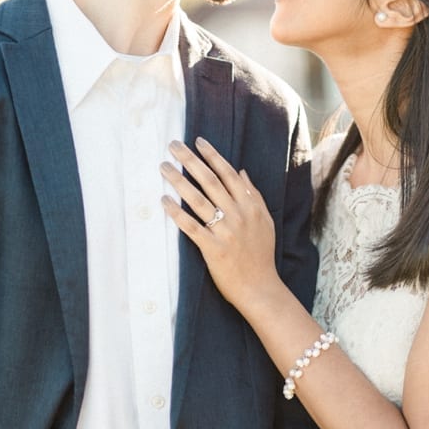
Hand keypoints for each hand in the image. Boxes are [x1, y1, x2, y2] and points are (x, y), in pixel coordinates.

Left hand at [160, 138, 279, 312]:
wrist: (260, 287)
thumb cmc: (261, 255)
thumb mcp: (265, 222)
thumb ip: (254, 196)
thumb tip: (242, 173)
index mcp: (251, 207)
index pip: (228, 174)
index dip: (212, 156)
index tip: (197, 141)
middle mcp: (238, 215)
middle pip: (210, 181)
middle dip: (189, 160)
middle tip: (173, 145)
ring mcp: (225, 231)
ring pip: (197, 200)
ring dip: (178, 181)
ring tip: (163, 167)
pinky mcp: (212, 248)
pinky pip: (190, 226)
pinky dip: (176, 213)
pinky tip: (164, 200)